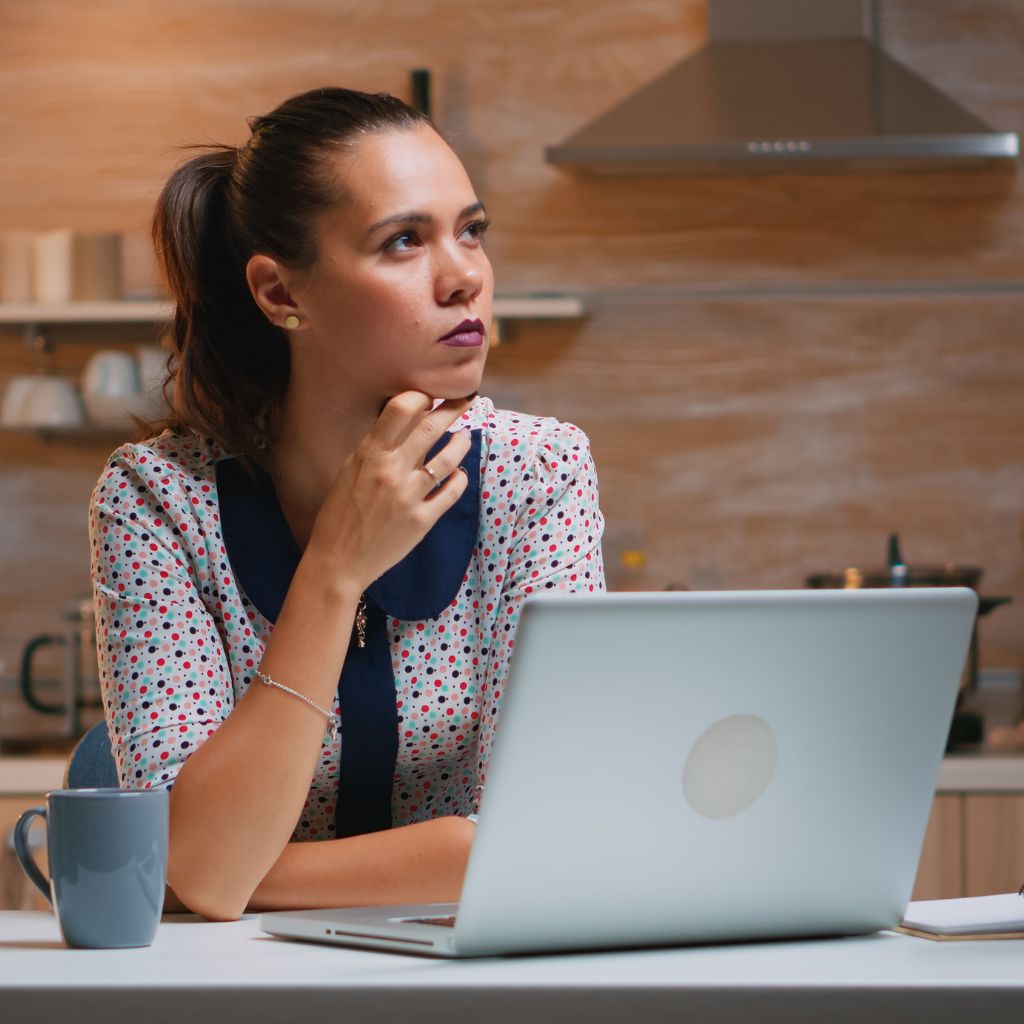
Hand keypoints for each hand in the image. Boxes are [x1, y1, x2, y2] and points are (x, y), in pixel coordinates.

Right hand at [306, 392, 473, 594]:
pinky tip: (458, 473)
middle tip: (468, 397)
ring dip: (461, 443)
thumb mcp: (350, 471)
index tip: (431, 394)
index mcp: (369, 454)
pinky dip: (459, 479)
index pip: (400, 409)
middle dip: (454, 407)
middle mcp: (391, 471)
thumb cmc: (340, 513)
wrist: (338, 561)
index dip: (421, 396)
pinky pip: (451, 492)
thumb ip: (377, 448)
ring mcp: (409, 496)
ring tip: (465, 437)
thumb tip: (407, 421)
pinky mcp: (422, 520)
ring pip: (448, 459)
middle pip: (431, 427)